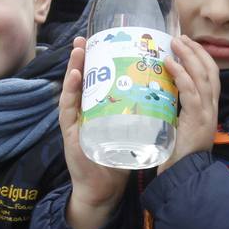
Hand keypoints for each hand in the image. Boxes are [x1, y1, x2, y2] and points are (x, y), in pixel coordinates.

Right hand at [60, 38, 128, 228]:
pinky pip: (69, 109)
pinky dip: (71, 92)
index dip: (98, 63)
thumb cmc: (116, 161)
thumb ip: (137, 115)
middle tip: (84, 39)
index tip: (102, 42)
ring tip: (79, 51)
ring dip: (74, 69)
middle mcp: (83, 113)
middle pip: (81, 82)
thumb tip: (160, 96)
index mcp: (97, 111)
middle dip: (82, 59)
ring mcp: (75, 122)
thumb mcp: (129, 132)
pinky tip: (75, 77)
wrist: (103, 189)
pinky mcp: (71, 133)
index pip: (97, 83)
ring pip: (73, 90)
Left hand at [159, 35, 219, 173]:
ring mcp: (206, 113)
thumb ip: (175, 110)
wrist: (184, 175)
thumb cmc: (177, 154)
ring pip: (202, 76)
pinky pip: (191, 90)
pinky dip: (180, 74)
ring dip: (188, 56)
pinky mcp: (197, 119)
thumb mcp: (179, 126)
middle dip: (196, 51)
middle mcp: (212, 108)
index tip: (188, 45)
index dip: (201, 57)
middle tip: (180, 38)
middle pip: (210, 71)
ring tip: (175, 42)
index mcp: (209, 109)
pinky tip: (169, 63)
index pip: (211, 76)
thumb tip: (161, 93)